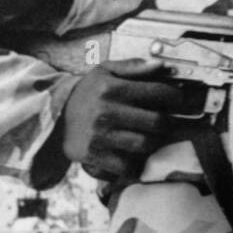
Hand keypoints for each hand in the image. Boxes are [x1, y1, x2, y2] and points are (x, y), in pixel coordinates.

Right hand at [61, 58, 203, 179]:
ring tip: (150, 137)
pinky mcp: (94, 155)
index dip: (175, 97)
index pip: (157, 92)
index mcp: (112, 88)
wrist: (54, 116)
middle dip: (167, 122)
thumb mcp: (105, 72)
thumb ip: (134, 67)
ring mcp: (100, 135)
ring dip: (153, 143)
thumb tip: (161, 66)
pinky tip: (133, 156)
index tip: (178, 100)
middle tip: (165, 122)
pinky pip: (127, 166)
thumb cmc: (88, 93)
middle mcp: (106, 111)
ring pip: (145, 145)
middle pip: (157, 122)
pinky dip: (135, 165)